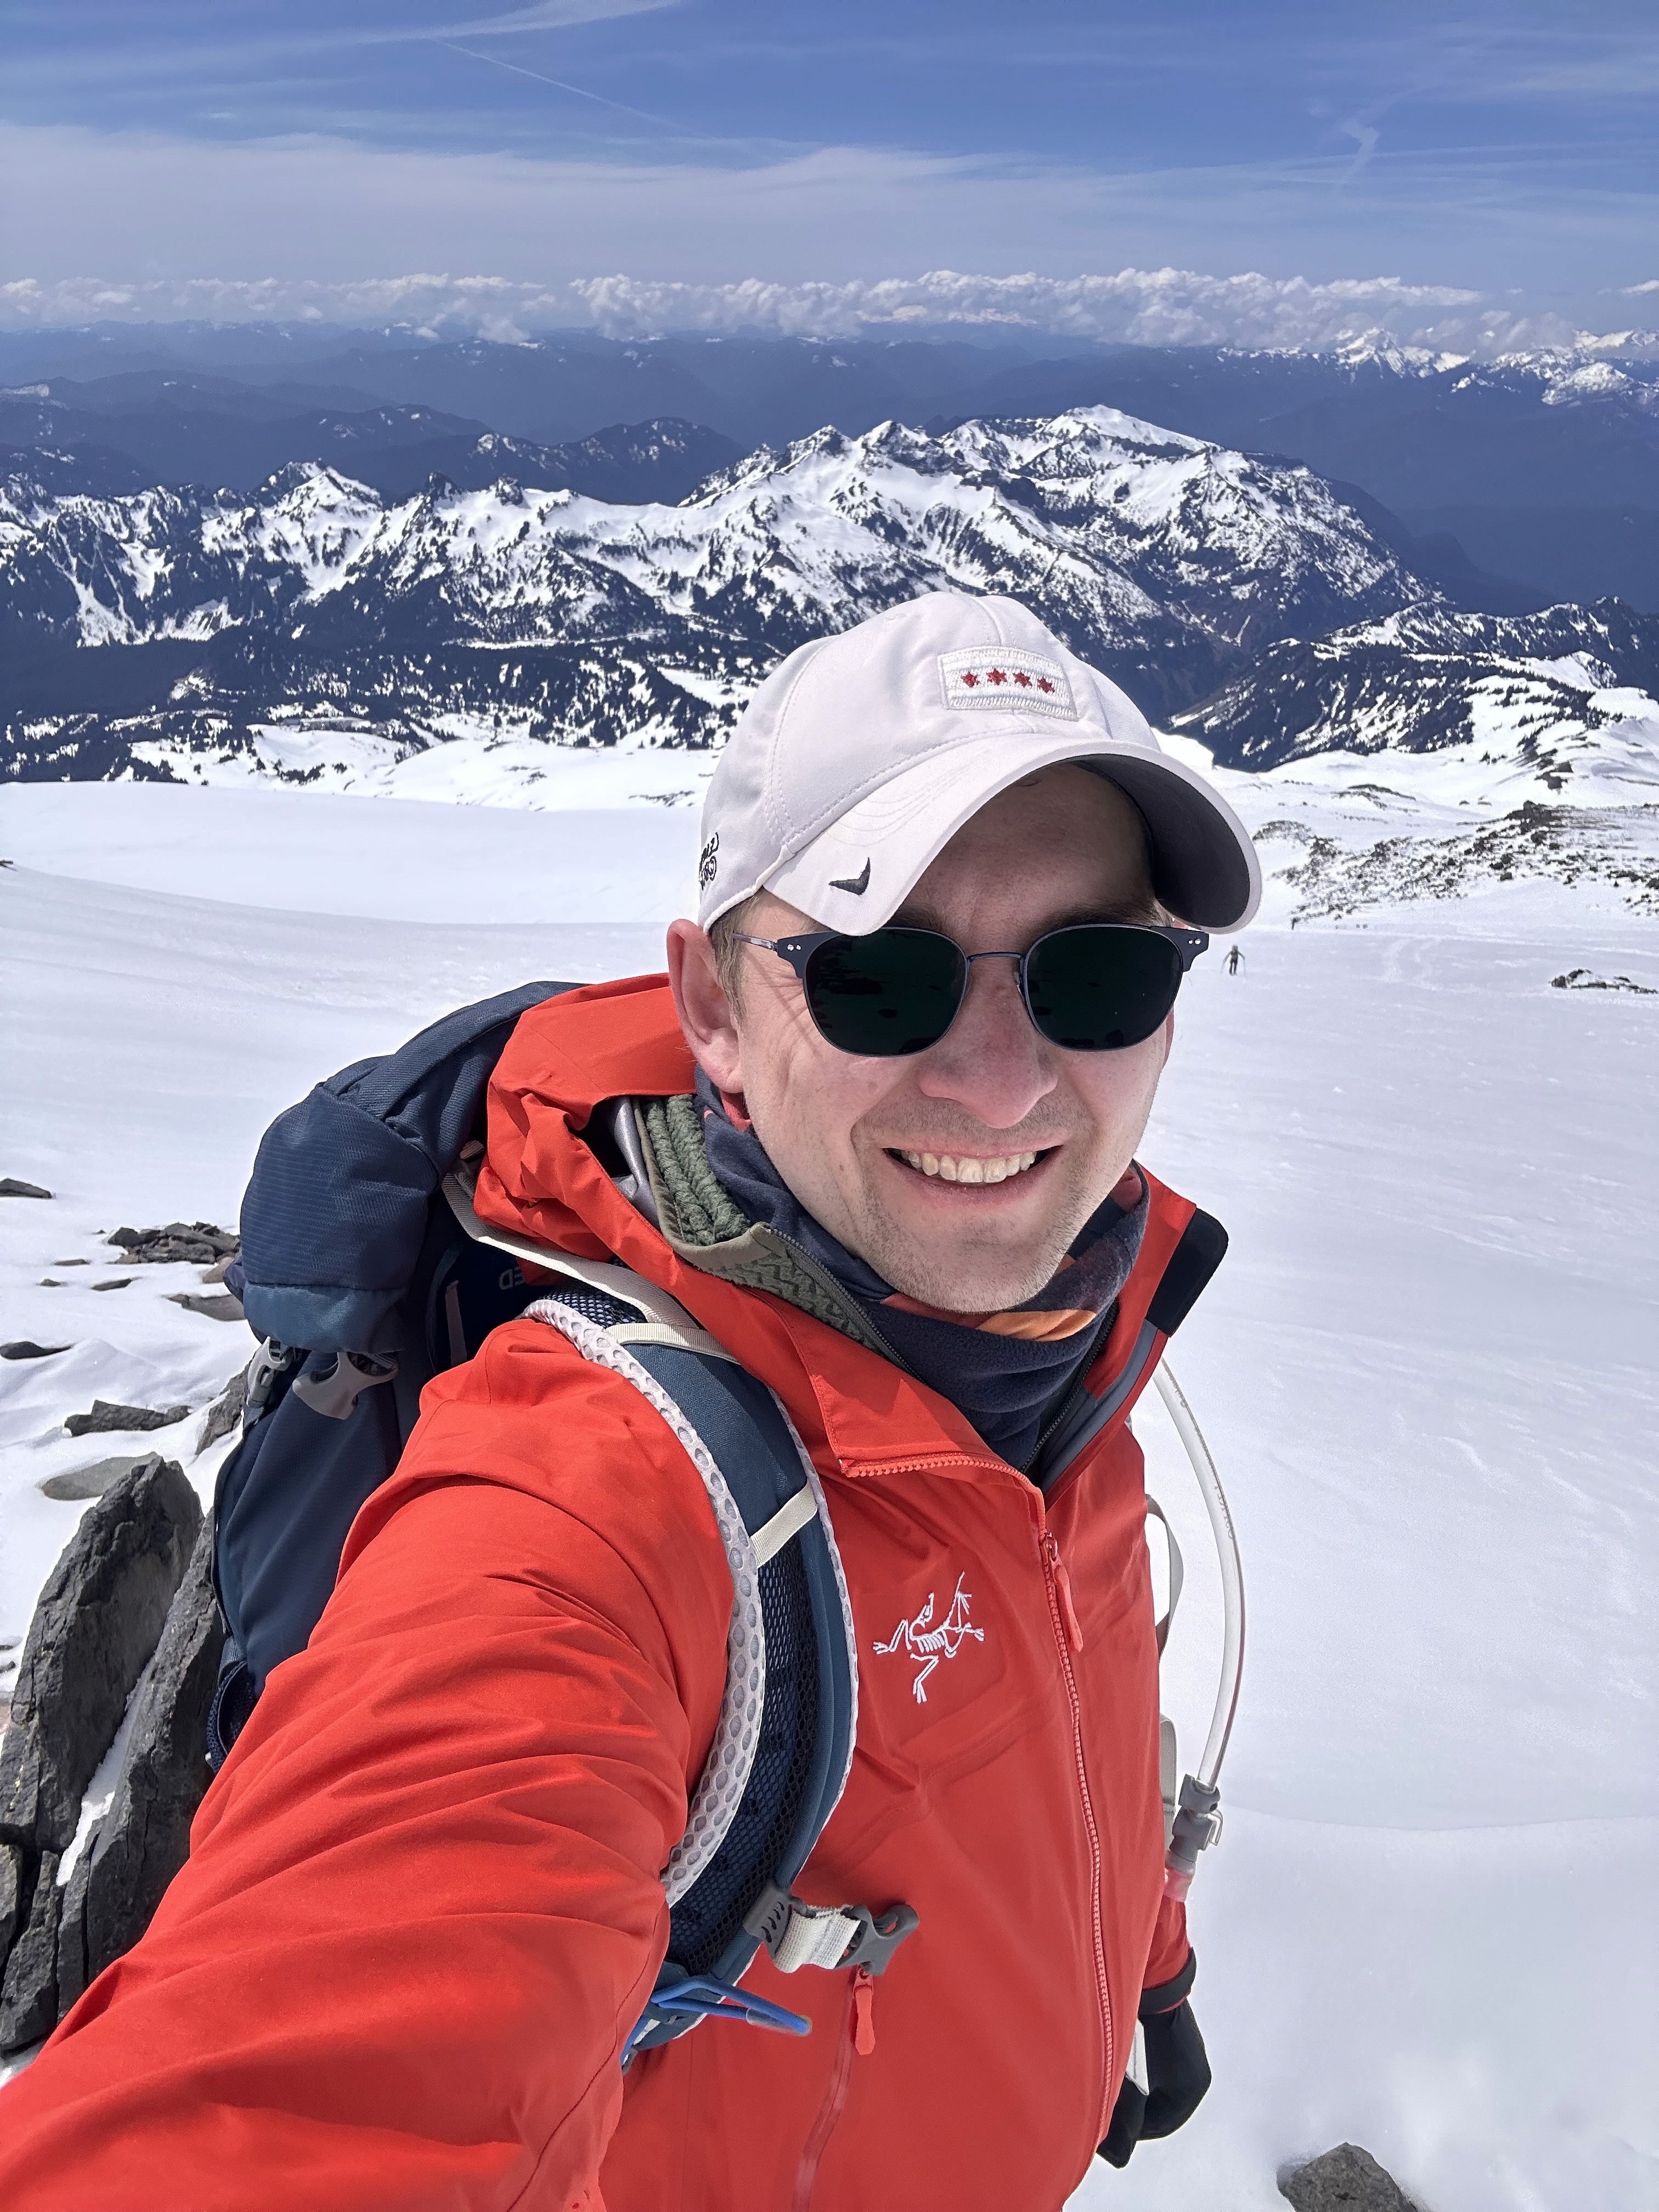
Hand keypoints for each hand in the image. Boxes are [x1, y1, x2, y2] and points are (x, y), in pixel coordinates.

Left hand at [1097, 1999, 1210, 2167]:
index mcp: (1191, 2089)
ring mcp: (1182, 2047)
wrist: (1151, 1976)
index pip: (1159, 2126)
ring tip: (1103, 2077)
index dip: (1131, 2130)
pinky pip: (1148, 2056)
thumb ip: (1126, 2121)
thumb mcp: (1135, 2086)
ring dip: (1128, 2082)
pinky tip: (1110, 2053)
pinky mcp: (1167, 2028)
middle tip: (1101, 2100)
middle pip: (1155, 2102)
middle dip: (1129, 2104)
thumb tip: (1117, 2157)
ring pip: (1150, 2078)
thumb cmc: (1144, 2033)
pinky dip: (1130, 2061)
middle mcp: (1191, 2069)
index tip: (1106, 2125)